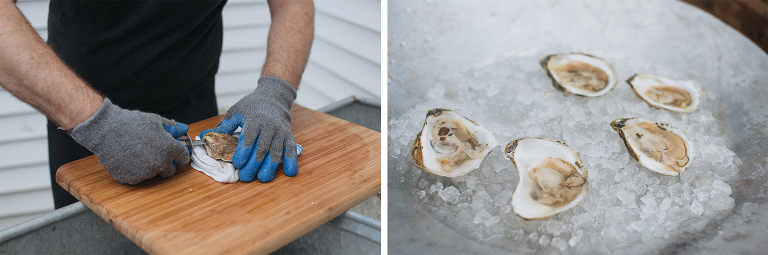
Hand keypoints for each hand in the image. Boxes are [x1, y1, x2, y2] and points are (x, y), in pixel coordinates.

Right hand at [70, 99, 189, 183]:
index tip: (175, 153)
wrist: (106, 130)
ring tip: (137, 154)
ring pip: (153, 175)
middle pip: (170, 171)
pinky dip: (135, 171)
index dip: (179, 154)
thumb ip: (171, 128)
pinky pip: (139, 178)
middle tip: (157, 157)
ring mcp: (147, 172)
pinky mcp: (133, 179)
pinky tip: (129, 160)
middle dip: (166, 165)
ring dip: (149, 167)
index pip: (183, 157)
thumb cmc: (130, 123)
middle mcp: (161, 162)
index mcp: (169, 148)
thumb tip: (183, 129)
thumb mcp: (154, 121)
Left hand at [201, 76, 297, 182]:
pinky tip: (289, 173)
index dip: (243, 152)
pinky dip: (291, 161)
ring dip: (270, 167)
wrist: (273, 98)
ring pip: (276, 152)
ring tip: (263, 178)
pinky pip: (291, 150)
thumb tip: (205, 136)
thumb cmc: (251, 107)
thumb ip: (223, 126)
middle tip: (245, 177)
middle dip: (254, 165)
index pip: (249, 138)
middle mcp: (268, 127)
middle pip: (262, 149)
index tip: (237, 163)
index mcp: (254, 121)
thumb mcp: (235, 112)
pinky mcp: (289, 136)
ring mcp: (280, 132)